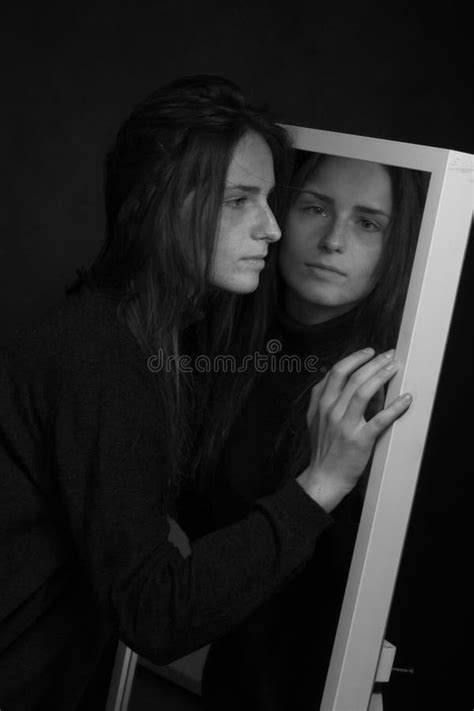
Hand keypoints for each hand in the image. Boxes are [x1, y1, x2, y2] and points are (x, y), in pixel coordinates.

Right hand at [297, 348, 411, 511]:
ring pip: (364, 391)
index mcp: (321, 403)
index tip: (369, 352)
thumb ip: (324, 397)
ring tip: (394, 368)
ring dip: (382, 376)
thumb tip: (340, 378)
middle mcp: (332, 410)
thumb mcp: (315, 419)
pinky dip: (395, 407)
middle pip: (354, 376)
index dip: (355, 358)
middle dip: (374, 361)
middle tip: (388, 355)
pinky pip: (380, 419)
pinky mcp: (360, 440)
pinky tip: (405, 399)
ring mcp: (345, 425)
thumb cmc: (323, 449)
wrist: (324, 477)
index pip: (337, 371)